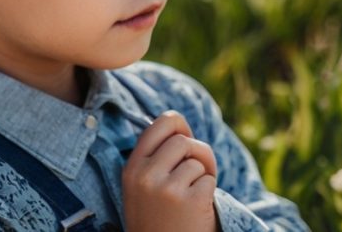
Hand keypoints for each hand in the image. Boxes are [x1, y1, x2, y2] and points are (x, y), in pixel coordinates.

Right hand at [121, 110, 218, 231]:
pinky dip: (209, 191)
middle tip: (198, 171)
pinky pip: (209, 179)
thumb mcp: (142, 187)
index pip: (159, 124)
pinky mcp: (190, 200)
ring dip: (204, 174)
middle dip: (197, 152)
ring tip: (195, 193)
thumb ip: (154, 157)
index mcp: (132, 168)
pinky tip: (197, 208)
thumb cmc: (158, 219)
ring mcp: (167, 188)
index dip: (178, 124)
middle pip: (182, 140)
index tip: (185, 135)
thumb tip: (179, 123)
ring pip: (198, 160)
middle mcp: (145, 175)